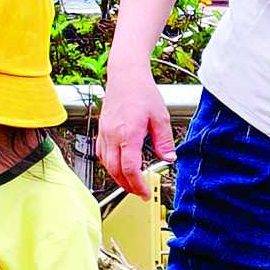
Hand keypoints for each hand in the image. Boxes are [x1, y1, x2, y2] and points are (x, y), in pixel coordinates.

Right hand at [95, 64, 174, 199]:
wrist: (125, 76)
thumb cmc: (142, 92)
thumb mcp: (161, 117)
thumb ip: (164, 140)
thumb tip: (168, 158)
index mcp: (128, 134)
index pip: (130, 168)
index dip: (137, 184)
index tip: (144, 192)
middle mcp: (113, 136)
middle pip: (115, 171)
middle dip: (126, 185)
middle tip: (138, 191)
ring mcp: (104, 134)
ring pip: (106, 164)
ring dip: (117, 177)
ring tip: (130, 182)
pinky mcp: (101, 131)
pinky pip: (101, 154)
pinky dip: (109, 165)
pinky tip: (118, 165)